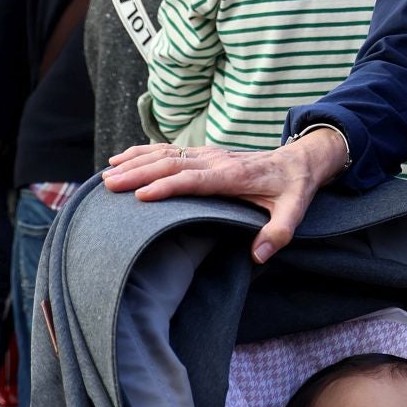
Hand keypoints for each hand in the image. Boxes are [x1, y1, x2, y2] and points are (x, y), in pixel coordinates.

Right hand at [101, 133, 348, 263]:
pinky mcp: (204, 154)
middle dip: (138, 174)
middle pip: (171, 164)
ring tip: (107, 174)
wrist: (299, 160)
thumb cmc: (294, 188)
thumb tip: (258, 255)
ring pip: (165, 154)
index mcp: (233, 176)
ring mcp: (208, 154)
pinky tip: (121, 158)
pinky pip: (168, 150)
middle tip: (110, 186)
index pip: (194, 180)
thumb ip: (278, 233)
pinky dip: (142, 152)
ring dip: (135, 162)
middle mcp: (216, 160)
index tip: (140, 197)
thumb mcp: (295, 212)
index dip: (167, 187)